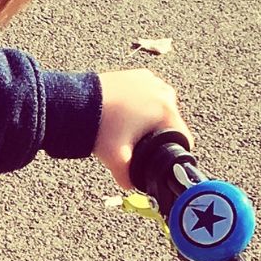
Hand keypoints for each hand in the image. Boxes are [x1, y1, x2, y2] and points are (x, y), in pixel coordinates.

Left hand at [94, 69, 190, 190]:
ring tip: (127, 127)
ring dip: (150, 119)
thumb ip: (128, 177)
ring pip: (160, 108)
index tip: (157, 157)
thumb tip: (132, 185)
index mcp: (166, 111)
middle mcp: (164, 92)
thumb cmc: (99, 127)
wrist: (77, 102)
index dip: (173, 152)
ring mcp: (152, 81)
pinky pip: (148, 95)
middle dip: (158, 135)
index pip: (183, 138)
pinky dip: (140, 104)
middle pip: (171, 123)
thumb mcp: (116, 158)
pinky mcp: (140, 75)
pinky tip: (125, 113)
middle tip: (135, 142)